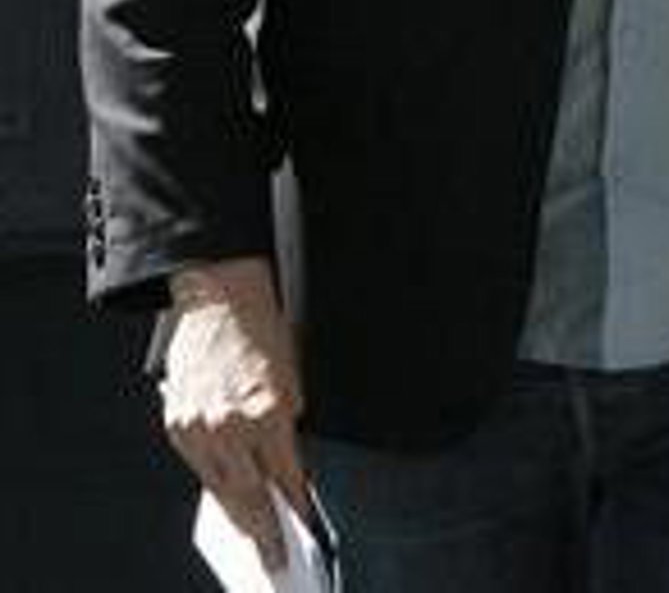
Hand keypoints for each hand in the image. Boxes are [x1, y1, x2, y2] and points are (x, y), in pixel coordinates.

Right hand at [161, 256, 306, 572]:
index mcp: (268, 411)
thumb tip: (286, 471)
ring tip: (253, 538)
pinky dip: (215, 482)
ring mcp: (199, 425)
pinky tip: (228, 498)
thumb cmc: (263, 331)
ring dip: (238, 514)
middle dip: (266, 529)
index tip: (304, 530)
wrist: (220, 296)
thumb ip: (287, 428)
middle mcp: (231, 424)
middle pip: (250, 495)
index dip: (296, 507)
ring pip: (220, 487)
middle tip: (277, 559)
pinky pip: (198, 465)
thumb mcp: (292, 380)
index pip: (285, 477)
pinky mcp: (177, 421)